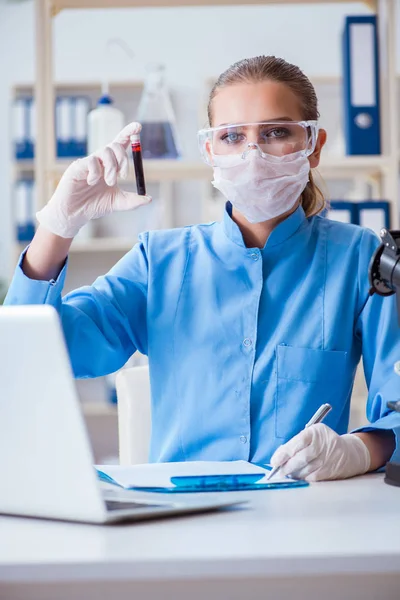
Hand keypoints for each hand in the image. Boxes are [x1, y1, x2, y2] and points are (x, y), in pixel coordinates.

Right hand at [36, 122, 150, 237]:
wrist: (75, 214)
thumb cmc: (94, 206)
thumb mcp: (118, 203)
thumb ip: (133, 201)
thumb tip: (149, 199)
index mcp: (111, 165)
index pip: (121, 144)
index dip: (129, 133)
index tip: (139, 127)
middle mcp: (100, 161)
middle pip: (115, 145)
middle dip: (123, 159)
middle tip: (123, 176)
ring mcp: (89, 162)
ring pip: (105, 150)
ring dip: (112, 167)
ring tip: (108, 182)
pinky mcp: (78, 166)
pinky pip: (92, 161)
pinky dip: (96, 173)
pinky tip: (90, 183)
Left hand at [270, 423, 370, 481]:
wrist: (349, 453)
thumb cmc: (323, 443)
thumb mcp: (312, 435)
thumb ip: (296, 443)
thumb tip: (278, 457)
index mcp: (315, 432)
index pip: (297, 442)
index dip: (284, 453)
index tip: (274, 461)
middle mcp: (322, 445)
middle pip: (301, 458)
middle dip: (287, 466)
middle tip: (278, 471)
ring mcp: (327, 459)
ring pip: (305, 470)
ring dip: (293, 473)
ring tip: (287, 473)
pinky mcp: (330, 471)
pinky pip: (312, 477)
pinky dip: (303, 478)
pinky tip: (298, 476)